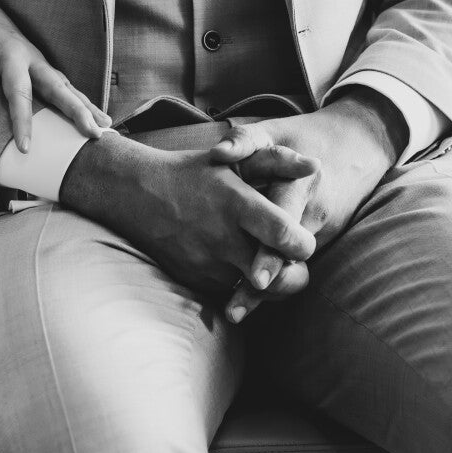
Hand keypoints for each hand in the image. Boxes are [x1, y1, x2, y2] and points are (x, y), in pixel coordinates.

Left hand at [0, 0, 109, 149]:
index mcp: (9, 52)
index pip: (19, 91)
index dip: (23, 120)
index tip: (26, 147)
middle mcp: (31, 56)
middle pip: (58, 86)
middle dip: (77, 111)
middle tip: (95, 133)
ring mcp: (38, 60)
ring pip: (66, 85)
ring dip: (86, 106)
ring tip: (105, 128)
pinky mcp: (40, 64)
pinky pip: (62, 84)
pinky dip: (78, 100)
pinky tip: (92, 115)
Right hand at [64, 132, 320, 297]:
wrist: (135, 194)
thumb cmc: (192, 173)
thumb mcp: (233, 161)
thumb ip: (277, 162)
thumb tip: (316, 166)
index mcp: (237, 205)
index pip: (285, 236)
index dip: (303, 244)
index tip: (302, 240)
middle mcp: (223, 239)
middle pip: (280, 276)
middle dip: (295, 272)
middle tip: (292, 258)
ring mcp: (207, 264)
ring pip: (257, 289)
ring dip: (268, 279)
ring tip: (264, 257)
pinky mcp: (196, 280)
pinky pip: (231, 292)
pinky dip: (239, 281)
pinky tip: (235, 261)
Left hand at [212, 92, 405, 322]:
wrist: (361, 143)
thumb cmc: (304, 134)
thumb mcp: (274, 128)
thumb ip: (245, 141)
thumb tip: (218, 154)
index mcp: (301, 182)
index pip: (284, 222)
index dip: (270, 251)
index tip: (254, 278)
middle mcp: (313, 209)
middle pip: (287, 252)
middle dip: (265, 280)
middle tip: (236, 308)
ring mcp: (319, 226)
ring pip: (292, 262)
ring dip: (267, 287)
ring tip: (234, 311)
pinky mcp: (320, 235)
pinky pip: (295, 259)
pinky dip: (275, 278)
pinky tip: (249, 301)